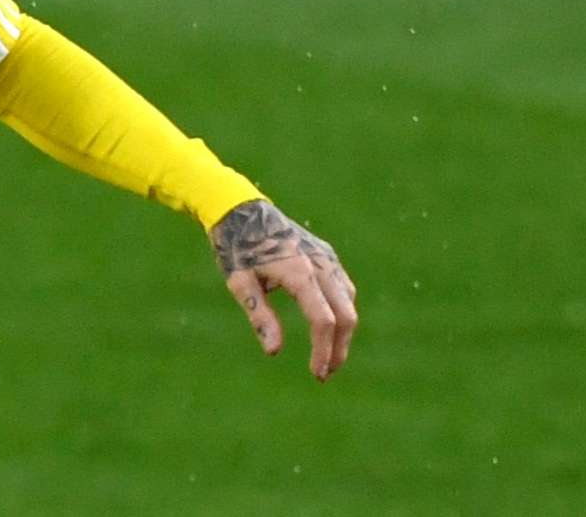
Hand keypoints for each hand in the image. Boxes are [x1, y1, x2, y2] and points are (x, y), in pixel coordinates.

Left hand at [208, 199, 357, 380]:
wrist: (243, 210)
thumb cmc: (237, 248)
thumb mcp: (240, 284)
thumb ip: (260, 316)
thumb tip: (274, 352)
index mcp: (298, 271)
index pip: (322, 319)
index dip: (323, 350)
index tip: (316, 373)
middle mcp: (320, 263)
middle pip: (345, 314)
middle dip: (339, 348)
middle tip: (325, 374)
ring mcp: (326, 257)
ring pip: (348, 302)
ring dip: (343, 332)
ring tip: (327, 357)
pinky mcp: (326, 255)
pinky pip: (343, 288)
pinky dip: (342, 311)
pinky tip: (329, 328)